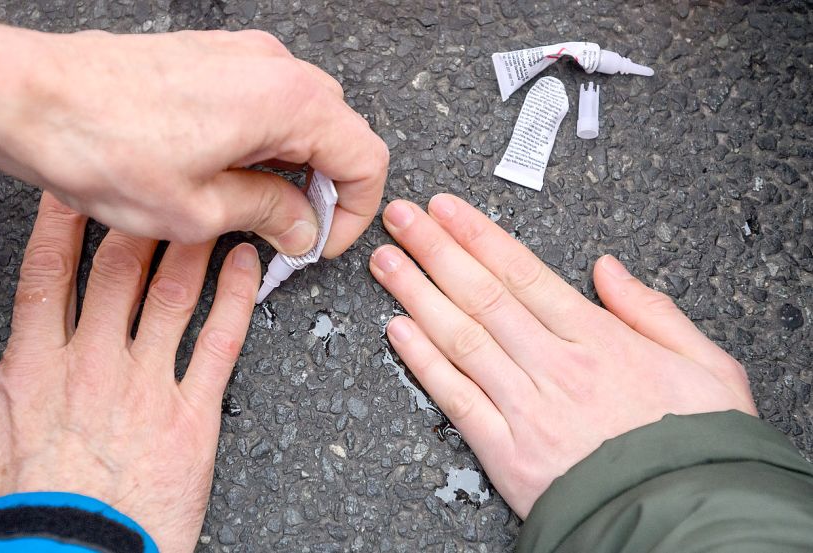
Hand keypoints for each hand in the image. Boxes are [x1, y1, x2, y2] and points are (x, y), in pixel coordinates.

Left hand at [0, 5, 387, 256]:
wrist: (30, 98)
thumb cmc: (103, 146)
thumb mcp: (199, 210)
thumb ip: (270, 216)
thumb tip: (303, 227)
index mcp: (288, 100)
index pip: (365, 158)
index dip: (355, 212)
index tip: (321, 242)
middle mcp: (272, 65)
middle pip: (337, 133)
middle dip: (324, 189)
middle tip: (289, 233)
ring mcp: (239, 55)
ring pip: (299, 117)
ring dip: (289, 167)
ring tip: (249, 208)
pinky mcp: (209, 57)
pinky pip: (261, 101)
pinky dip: (260, 142)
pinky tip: (223, 174)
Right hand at [0, 194, 259, 552]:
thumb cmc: (7, 521)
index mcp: (35, 366)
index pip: (48, 271)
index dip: (62, 221)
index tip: (77, 186)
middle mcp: (94, 364)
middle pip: (119, 269)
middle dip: (138, 217)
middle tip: (158, 179)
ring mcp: (146, 387)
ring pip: (174, 294)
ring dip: (192, 244)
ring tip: (211, 205)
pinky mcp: (191, 418)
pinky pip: (220, 345)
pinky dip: (237, 300)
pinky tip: (246, 266)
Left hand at [370, 194, 756, 517]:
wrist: (684, 519)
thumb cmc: (698, 447)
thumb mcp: (708, 367)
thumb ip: (653, 311)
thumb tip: (607, 269)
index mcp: (600, 341)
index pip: (523, 274)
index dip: (478, 237)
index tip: (446, 210)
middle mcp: (555, 367)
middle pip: (482, 296)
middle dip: (436, 250)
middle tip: (402, 219)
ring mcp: (527, 409)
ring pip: (461, 338)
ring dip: (417, 294)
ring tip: (386, 261)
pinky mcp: (507, 453)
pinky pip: (457, 399)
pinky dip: (423, 362)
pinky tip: (398, 330)